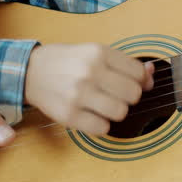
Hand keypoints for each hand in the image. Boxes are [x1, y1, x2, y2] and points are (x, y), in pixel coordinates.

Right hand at [24, 43, 154, 135]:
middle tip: (116, 94)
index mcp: (99, 52)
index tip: (134, 82)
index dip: (141, 80)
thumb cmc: (68, 61)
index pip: (139, 73)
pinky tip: (93, 115)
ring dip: (116, 111)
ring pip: (121, 112)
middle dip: (129, 97)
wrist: (31, 72)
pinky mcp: (69, 116)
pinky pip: (103, 129)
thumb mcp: (95, 52)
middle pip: (133, 94)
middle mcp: (90, 72)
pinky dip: (102, 125)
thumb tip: (151, 75)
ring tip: (105, 104)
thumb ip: (124, 63)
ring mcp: (79, 95)